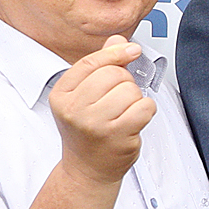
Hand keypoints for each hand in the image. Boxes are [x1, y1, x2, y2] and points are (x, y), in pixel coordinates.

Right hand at [49, 35, 157, 184]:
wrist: (88, 168)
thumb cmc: (88, 131)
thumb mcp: (84, 97)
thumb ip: (100, 66)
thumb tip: (118, 40)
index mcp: (62, 95)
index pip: (90, 62)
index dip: (115, 52)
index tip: (131, 49)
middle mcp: (75, 109)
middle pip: (114, 74)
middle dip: (124, 83)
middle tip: (118, 101)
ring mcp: (95, 124)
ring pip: (131, 90)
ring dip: (135, 99)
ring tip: (123, 113)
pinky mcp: (117, 135)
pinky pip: (145, 107)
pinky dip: (146, 110)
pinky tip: (134, 121)